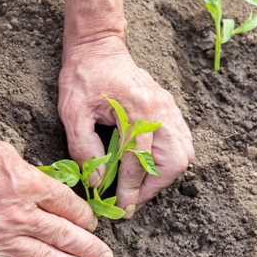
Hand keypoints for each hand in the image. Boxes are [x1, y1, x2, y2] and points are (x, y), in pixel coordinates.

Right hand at [0, 97, 112, 256]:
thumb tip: (43, 186)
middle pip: (66, 235)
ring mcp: (2, 237)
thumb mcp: (4, 151)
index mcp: (30, 185)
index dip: (86, 218)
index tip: (93, 225)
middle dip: (89, 248)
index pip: (69, 206)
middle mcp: (22, 214)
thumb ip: (28, 173)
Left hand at [59, 37, 193, 217]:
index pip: (138, 161)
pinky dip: (171, 160)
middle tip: (134, 198)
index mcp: (136, 109)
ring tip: (142, 185)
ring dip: (164, 176)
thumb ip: (84, 149)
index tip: (124, 208)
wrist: (100, 48)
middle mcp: (160, 109)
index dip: (131, 190)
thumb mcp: (73, 112)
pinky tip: (151, 165)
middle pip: (174, 161)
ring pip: (184, 154)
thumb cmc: (83, 76)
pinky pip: (183, 141)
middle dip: (154, 186)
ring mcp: (169, 108)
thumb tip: (98, 182)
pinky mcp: (170, 108)